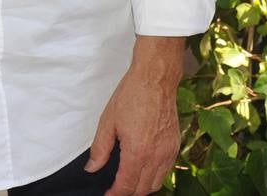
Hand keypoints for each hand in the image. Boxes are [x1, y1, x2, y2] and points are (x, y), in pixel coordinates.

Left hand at [88, 36, 184, 195]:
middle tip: (115, 189)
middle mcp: (156, 157)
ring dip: (142, 187)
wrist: (155, 82)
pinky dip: (154, 177)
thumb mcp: (107, 122)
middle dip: (128, 193)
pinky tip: (143, 170)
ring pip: (156, 183)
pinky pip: (166, 171)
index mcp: (137, 152)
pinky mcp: (175, 147)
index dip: (115, 194)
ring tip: (127, 182)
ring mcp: (168, 153)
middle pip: (143, 189)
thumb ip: (99, 148)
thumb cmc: (131, 97)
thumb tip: (92, 167)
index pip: (127, 186)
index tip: (107, 194)